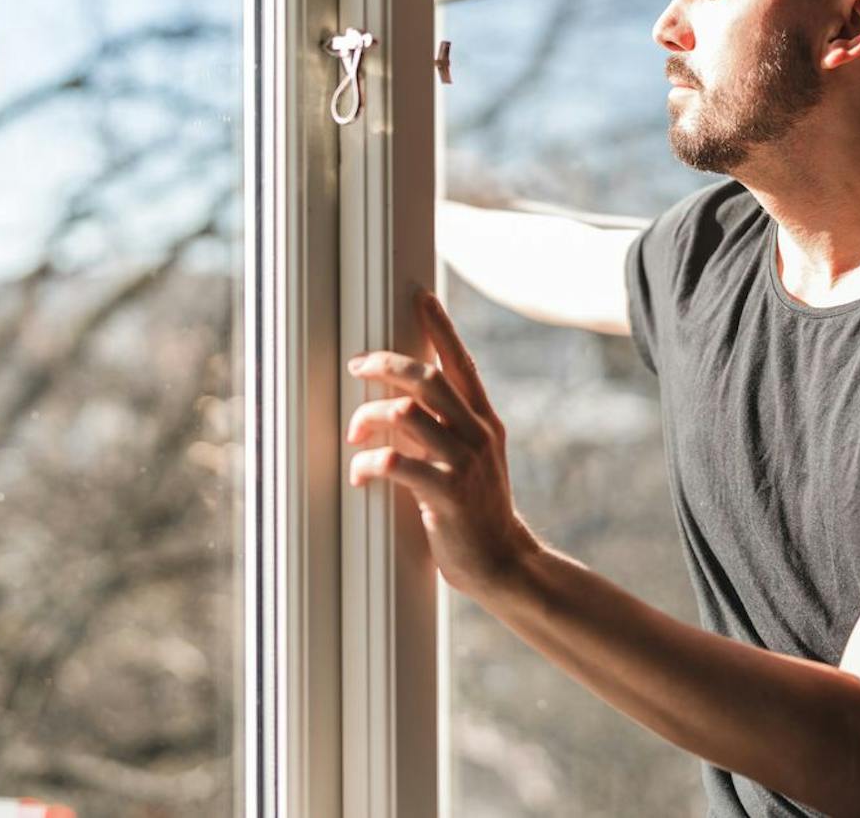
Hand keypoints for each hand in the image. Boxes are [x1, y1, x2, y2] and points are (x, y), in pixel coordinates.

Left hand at [345, 287, 539, 596]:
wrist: (504, 562)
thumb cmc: (476, 512)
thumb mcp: (472, 460)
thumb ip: (445, 429)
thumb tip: (400, 404)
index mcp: (483, 422)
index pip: (461, 364)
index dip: (441, 328)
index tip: (421, 298)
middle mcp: (477, 435)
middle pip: (428, 379)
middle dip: (386, 366)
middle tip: (359, 366)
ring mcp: (464, 464)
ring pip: (407, 415)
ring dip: (370, 420)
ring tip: (355, 437)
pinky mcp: (447, 496)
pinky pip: (398, 464)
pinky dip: (369, 464)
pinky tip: (361, 475)